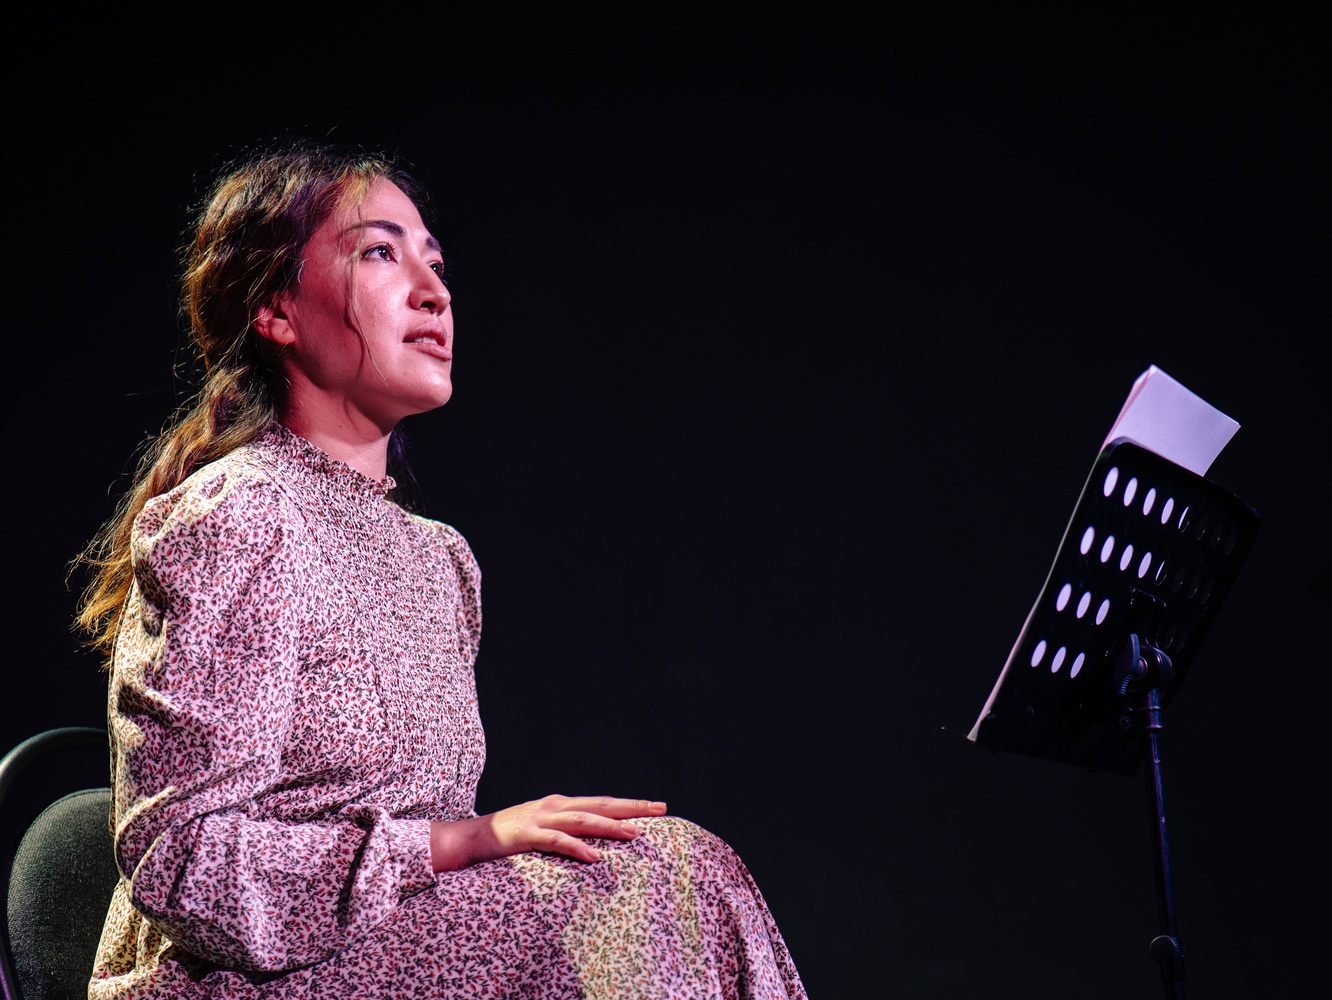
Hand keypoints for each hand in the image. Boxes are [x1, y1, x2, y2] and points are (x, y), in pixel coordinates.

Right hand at [430, 795, 667, 871]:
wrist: (473, 837)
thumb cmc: (511, 837)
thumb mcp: (544, 829)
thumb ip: (567, 831)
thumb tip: (595, 842)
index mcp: (561, 804)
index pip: (602, 802)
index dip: (630, 804)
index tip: (657, 807)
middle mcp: (555, 806)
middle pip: (600, 804)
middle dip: (631, 807)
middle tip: (660, 809)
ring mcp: (541, 818)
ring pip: (582, 820)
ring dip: (610, 826)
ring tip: (634, 833)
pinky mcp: (528, 835)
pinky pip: (557, 841)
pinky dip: (577, 848)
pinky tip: (595, 856)